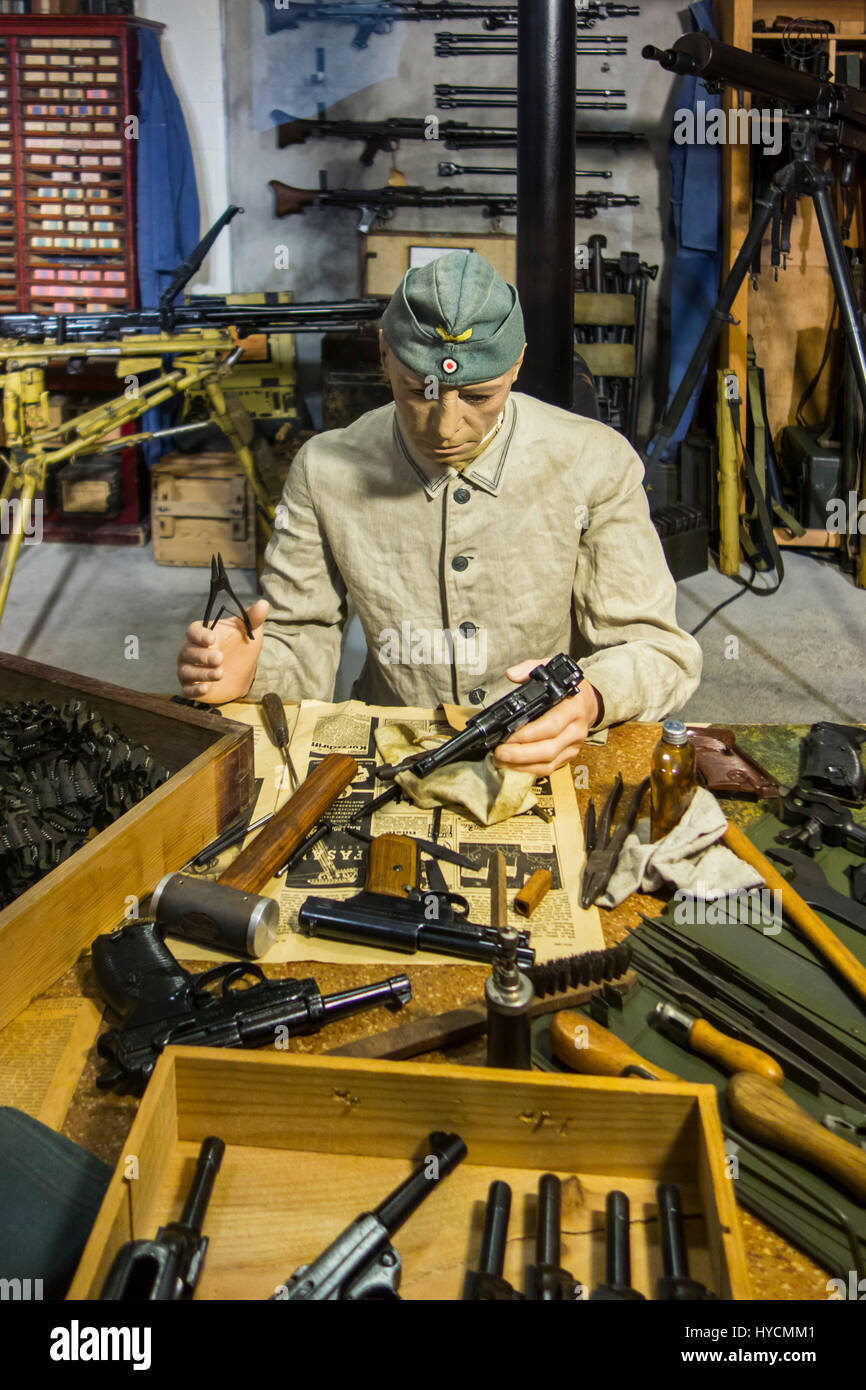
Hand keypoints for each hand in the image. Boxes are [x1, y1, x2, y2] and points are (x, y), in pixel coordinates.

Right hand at [177, 599, 269, 703]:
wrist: (239, 671)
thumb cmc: (238, 645)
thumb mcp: (247, 631)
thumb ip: (252, 618)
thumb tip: (264, 604)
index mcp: (201, 634)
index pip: (193, 631)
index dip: (200, 635)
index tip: (212, 638)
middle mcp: (190, 651)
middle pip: (189, 652)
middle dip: (203, 656)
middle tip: (220, 658)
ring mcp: (189, 670)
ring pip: (187, 672)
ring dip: (202, 673)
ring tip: (220, 673)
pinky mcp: (192, 687)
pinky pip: (188, 690)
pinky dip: (195, 690)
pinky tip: (206, 689)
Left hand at [493, 658, 601, 775]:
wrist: (589, 702)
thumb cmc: (568, 688)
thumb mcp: (552, 669)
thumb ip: (530, 668)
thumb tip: (512, 674)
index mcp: (573, 707)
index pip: (551, 725)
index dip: (528, 734)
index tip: (507, 736)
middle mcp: (576, 729)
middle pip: (548, 749)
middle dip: (520, 754)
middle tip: (498, 752)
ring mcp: (574, 745)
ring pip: (548, 763)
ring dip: (522, 765)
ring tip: (500, 760)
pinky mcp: (569, 756)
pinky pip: (549, 768)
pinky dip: (529, 770)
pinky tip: (512, 765)